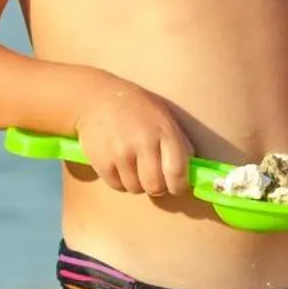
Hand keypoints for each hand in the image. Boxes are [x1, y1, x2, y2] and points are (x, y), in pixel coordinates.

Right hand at [73, 75, 193, 195]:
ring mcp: (121, 154)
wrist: (96, 99)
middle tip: (155, 179)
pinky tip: (121, 165)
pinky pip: (118, 186)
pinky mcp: (102, 162)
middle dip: (159, 187)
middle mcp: (143, 144)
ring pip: (137, 189)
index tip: (178, 187)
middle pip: (156, 186)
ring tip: (135, 167)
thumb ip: (180, 143)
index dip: (180, 186)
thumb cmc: (137, 109)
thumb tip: (191, 171)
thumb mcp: (165, 118)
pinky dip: (121, 182)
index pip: (178, 172)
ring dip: (138, 184)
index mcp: (165, 132)